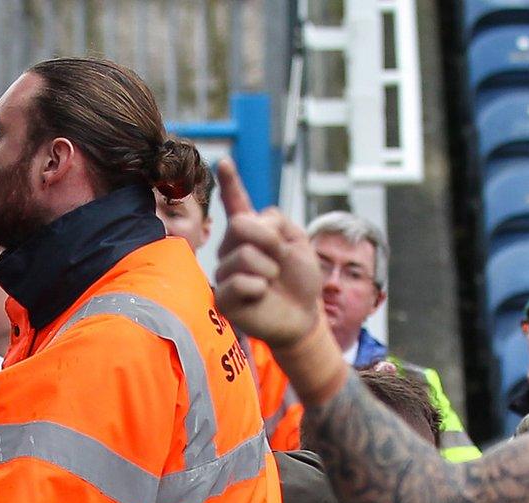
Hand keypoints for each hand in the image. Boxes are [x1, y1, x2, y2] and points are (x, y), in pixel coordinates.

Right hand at [212, 159, 325, 351]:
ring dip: (268, 268)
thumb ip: (277, 223)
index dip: (230, 182)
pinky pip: (240, 282)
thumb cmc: (300, 280)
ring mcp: (226, 272)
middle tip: (280, 260)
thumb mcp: (299, 242)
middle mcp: (233, 248)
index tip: (224, 162)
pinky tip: (262, 295)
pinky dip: (259, 287)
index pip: (237, 203)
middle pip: (240, 225)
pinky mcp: (224, 297)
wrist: (303, 315)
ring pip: (243, 256)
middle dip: (269, 240)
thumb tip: (247, 223)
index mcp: (252, 232)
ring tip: (272, 281)